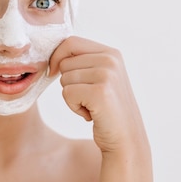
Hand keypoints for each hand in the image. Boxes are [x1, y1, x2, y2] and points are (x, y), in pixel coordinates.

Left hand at [49, 36, 144, 152]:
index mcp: (111, 53)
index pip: (71, 42)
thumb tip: (53, 56)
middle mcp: (111, 59)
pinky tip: (92, 114)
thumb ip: (83, 62)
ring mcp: (107, 75)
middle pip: (65, 62)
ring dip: (72, 97)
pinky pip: (67, 93)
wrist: (127, 139)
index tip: (54, 73)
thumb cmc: (108, 110)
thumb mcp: (101, 78)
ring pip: (64, 79)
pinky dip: (74, 107)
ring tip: (92, 106)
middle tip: (88, 98)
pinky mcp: (100, 92)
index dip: (57, 57)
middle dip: (68, 83)